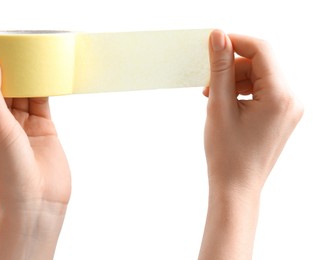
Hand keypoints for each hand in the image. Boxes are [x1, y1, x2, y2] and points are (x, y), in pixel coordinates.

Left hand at [0, 49, 70, 258]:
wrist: (38, 202)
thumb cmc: (9, 171)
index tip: (1, 43)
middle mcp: (0, 121)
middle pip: (7, 86)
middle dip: (13, 67)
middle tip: (21, 44)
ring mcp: (23, 123)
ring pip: (26, 91)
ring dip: (30, 75)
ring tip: (35, 52)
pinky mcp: (44, 126)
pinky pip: (43, 100)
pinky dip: (45, 86)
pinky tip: (48, 71)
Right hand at [198, 30, 302, 259]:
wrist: (236, 188)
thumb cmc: (228, 155)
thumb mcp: (219, 105)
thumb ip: (220, 67)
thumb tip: (219, 36)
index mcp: (281, 96)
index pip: (262, 50)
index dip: (236, 41)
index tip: (214, 44)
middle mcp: (292, 99)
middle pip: (261, 62)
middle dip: (232, 66)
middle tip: (208, 82)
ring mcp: (289, 108)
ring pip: (260, 75)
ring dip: (235, 78)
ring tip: (213, 96)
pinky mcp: (282, 114)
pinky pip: (263, 89)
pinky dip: (243, 90)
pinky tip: (226, 102)